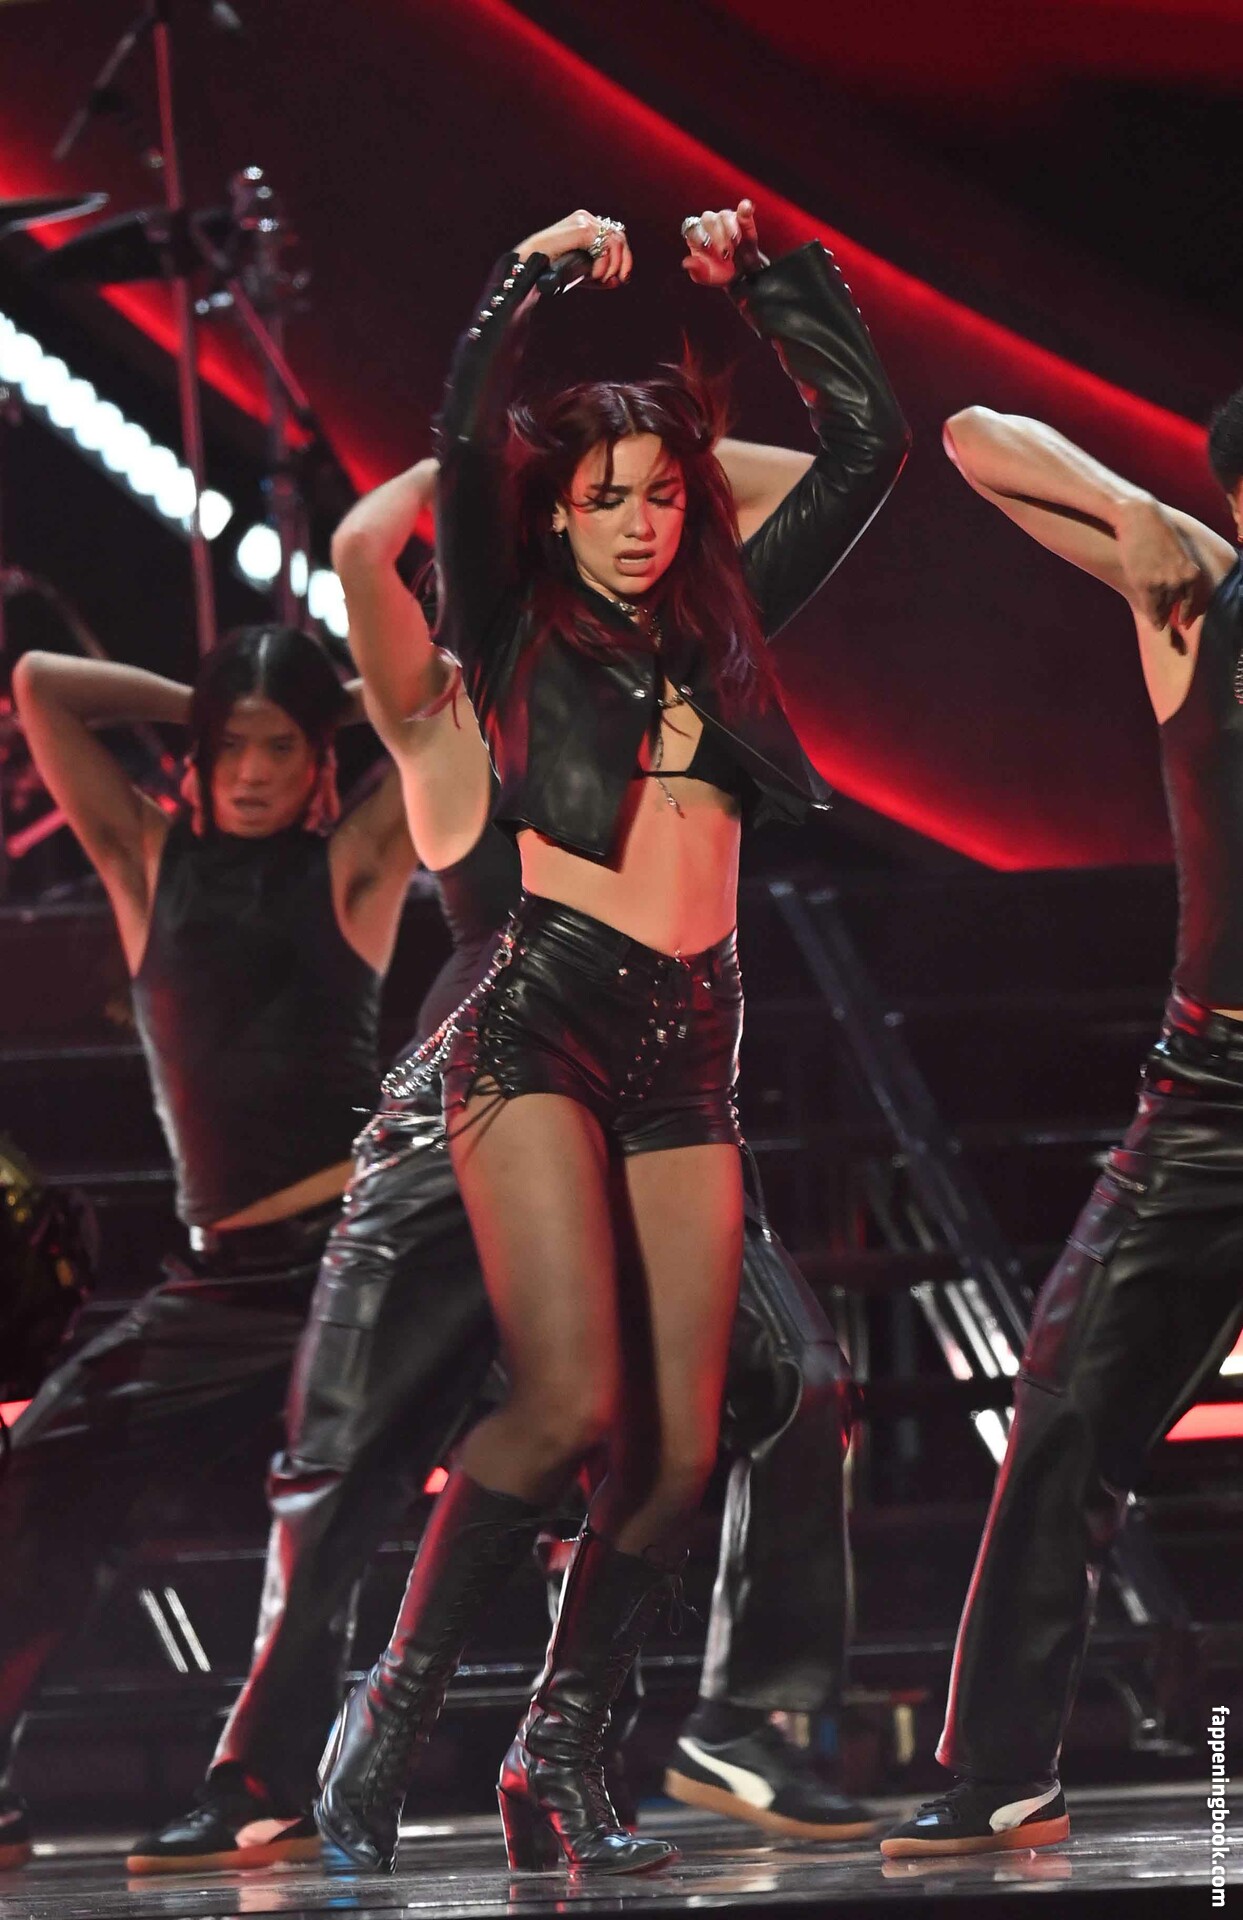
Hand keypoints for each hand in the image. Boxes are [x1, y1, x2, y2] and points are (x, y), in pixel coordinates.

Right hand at [515, 210, 630, 286]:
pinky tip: (594, 274)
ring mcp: (583, 221)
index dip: (625, 258)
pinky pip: (604, 246)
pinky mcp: (581, 229)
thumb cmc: (549, 272)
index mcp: (585, 223)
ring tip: (599, 279)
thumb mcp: (580, 274)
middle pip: (619, 237)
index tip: (622, 278)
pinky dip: (603, 264)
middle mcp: (585, 218)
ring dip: (613, 265)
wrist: (528, 269)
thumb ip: (600, 276)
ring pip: (615, 242)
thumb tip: (621, 280)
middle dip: (623, 262)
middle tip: (617, 280)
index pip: (616, 235)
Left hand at [680, 198, 766, 285]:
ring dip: (730, 229)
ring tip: (735, 243)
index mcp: (696, 236)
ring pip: (724, 215)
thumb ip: (697, 270)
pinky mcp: (742, 218)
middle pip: (708, 220)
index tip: (706, 247)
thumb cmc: (720, 272)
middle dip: (716, 236)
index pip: (691, 229)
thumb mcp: (707, 276)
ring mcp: (726, 219)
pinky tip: (746, 209)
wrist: (742, 274)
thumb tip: (686, 263)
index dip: (698, 236)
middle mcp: (709, 224)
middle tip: (724, 254)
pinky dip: (745, 208)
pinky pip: (743, 209)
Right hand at [1116, 497, 1213, 628]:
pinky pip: (1150, 608)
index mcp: (1191, 570)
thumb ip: (1180, 568)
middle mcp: (1179, 579)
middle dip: (1170, 610)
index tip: (1183, 620)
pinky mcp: (1144, 585)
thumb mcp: (1177, 550)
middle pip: (1175, 602)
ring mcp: (1161, 583)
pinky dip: (1153, 617)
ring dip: (1160, 615)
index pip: (1190, 597)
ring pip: (1162, 607)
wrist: (1140, 518)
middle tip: (1166, 619)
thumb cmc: (1157, 529)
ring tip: (1159, 622)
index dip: (1187, 611)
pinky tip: (1155, 624)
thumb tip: (1178, 584)